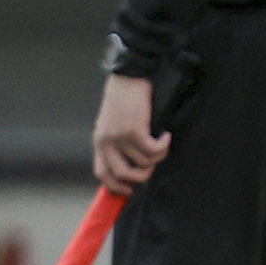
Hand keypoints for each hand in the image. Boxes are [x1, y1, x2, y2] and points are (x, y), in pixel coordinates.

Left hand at [92, 73, 170, 194]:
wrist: (129, 75)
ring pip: (143, 162)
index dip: (115, 186)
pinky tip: (166, 136)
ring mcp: (119, 136)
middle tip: (152, 167)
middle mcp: (106, 141)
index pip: (102, 173)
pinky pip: (153, 150)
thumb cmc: (124, 97)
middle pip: (122, 174)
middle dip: (141, 177)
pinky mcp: (134, 130)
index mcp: (99, 141)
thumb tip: (130, 163)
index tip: (129, 189)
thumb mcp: (112, 122)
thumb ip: (116, 142)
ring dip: (157, 157)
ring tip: (162, 143)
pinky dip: (163, 146)